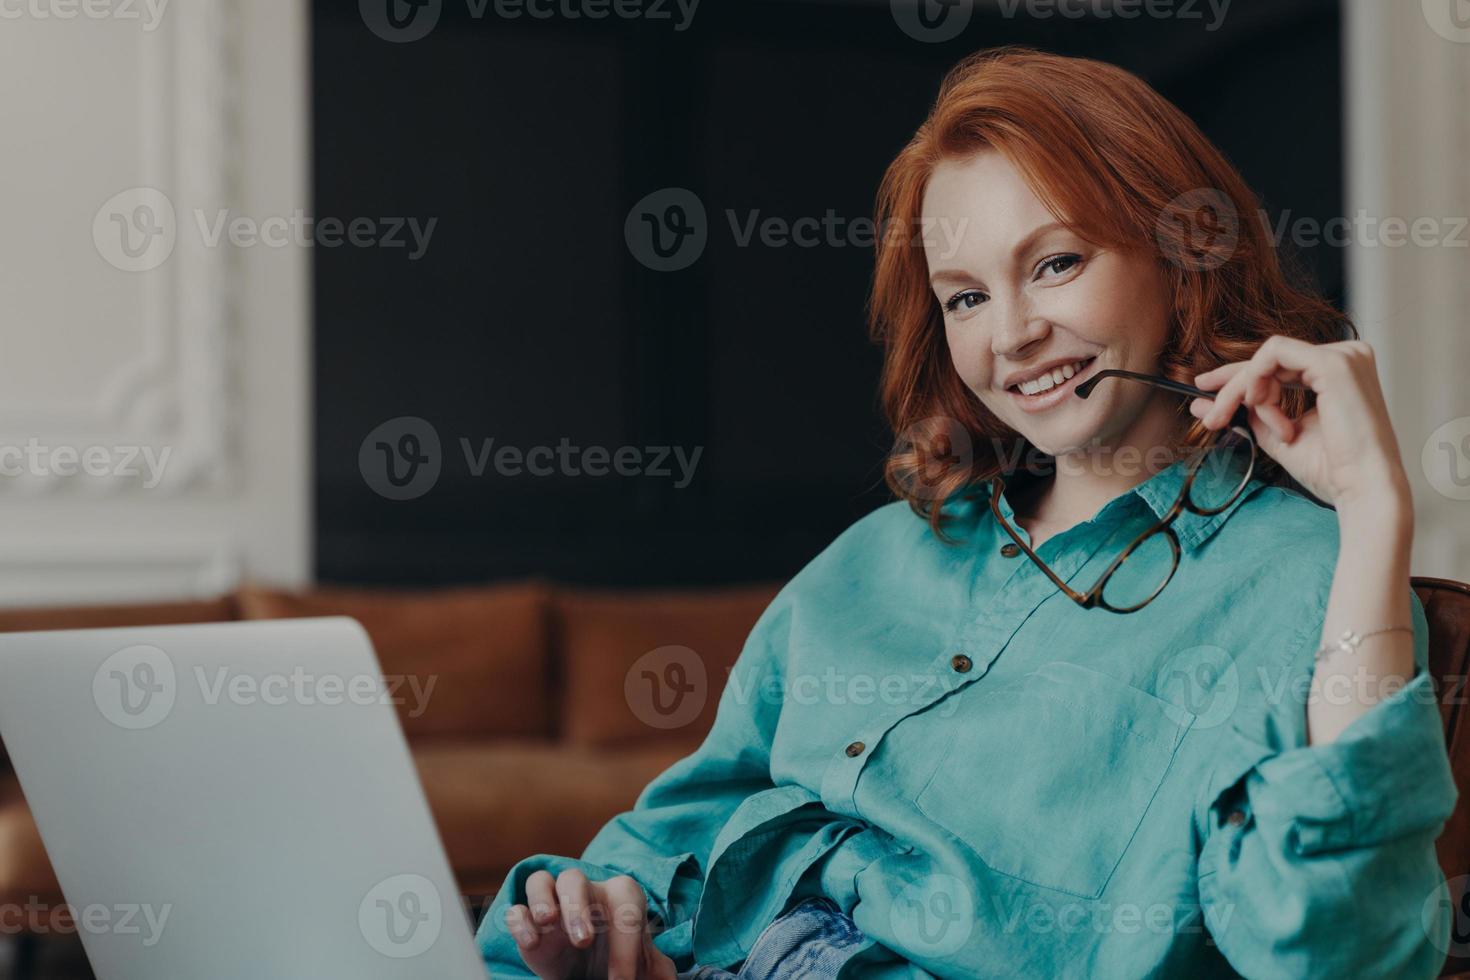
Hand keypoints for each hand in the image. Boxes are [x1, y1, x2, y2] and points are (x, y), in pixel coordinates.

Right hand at [505, 868, 677, 979]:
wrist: (590, 970)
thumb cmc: (618, 959)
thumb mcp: (642, 967)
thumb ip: (658, 969)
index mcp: (618, 898)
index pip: (624, 903)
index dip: (626, 941)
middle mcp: (583, 893)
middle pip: (574, 878)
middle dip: (578, 906)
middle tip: (582, 941)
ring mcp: (552, 904)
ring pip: (541, 880)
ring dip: (542, 899)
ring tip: (548, 923)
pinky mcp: (528, 923)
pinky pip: (516, 909)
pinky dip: (520, 921)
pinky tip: (531, 943)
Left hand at [1188, 336, 1411, 512]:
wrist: (1363, 489)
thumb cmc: (1333, 471)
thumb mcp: (1279, 436)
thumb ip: (1248, 414)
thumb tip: (1203, 403)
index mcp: (1339, 373)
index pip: (1279, 364)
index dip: (1237, 375)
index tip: (1204, 389)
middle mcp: (1346, 357)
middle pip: (1269, 359)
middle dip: (1232, 388)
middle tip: (1210, 417)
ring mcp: (1344, 356)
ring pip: (1267, 357)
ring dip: (1247, 391)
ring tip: (1259, 424)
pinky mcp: (1333, 362)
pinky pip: (1273, 355)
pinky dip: (1256, 381)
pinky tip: (1261, 406)